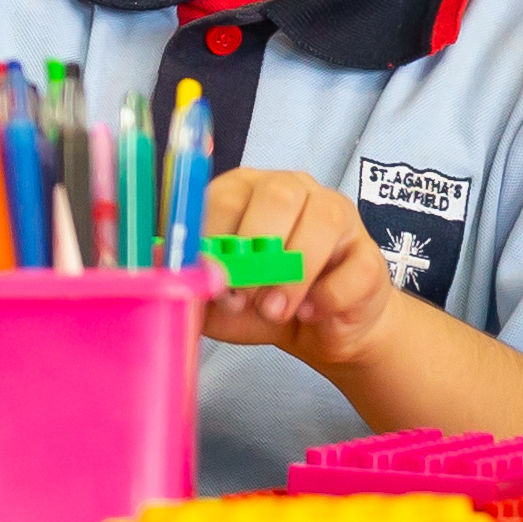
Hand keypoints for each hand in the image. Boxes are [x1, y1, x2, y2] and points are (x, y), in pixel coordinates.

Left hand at [197, 167, 401, 367]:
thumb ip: (185, 277)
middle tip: (242, 297)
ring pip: (320, 222)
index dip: (216, 240)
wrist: (318, 331)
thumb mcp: (213, 297)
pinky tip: (312, 312)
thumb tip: (152, 259)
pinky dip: (326, 298)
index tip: (212, 279)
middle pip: (276, 195)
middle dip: (254, 252)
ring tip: (273, 311)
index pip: (225, 195)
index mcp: (245, 190)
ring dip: (291, 275)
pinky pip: (353, 268)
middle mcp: (293, 189)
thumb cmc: (258, 302)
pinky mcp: (370, 254)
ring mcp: (337, 216)